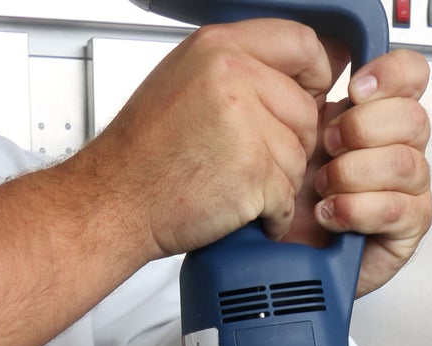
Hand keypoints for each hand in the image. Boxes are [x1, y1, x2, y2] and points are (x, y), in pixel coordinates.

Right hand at [88, 20, 338, 262]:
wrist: (116, 200)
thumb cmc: (146, 151)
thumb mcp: (186, 79)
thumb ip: (242, 69)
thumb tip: (299, 74)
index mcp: (218, 47)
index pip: (301, 43)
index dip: (316, 73)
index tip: (312, 94)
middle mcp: (233, 77)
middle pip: (305, 110)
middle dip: (290, 143)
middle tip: (255, 160)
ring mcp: (246, 126)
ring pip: (299, 156)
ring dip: (279, 181)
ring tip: (237, 185)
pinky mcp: (253, 173)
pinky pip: (288, 197)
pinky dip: (272, 215)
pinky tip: (242, 209)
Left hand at [301, 48, 431, 297]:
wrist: (285, 256)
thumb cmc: (294, 197)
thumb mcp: (297, 132)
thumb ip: (316, 89)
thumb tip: (331, 50)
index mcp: (380, 116)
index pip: (412, 75)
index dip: (391, 75)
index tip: (355, 90)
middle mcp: (401, 148)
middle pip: (413, 118)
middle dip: (362, 131)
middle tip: (328, 148)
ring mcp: (410, 189)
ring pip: (404, 163)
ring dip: (354, 173)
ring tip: (323, 189)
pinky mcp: (409, 228)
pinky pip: (396, 207)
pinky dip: (356, 209)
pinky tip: (330, 214)